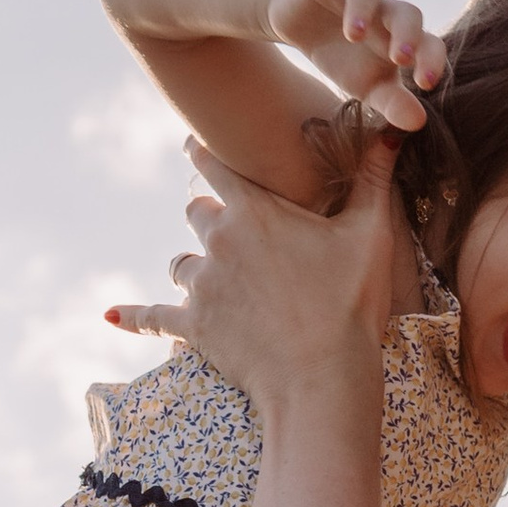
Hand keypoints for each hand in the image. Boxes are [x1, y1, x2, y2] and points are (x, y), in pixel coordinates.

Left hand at [105, 137, 398, 397]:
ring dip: (196, 267)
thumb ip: (375, 176)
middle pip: (196, 212)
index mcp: (254, 209)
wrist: (322, 379)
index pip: (212, 164)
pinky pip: (153, 316)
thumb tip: (396, 127)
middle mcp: (218, 239)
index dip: (202, 151)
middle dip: (211, 217)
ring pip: (181, 262)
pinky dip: (135, 316)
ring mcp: (201, 285)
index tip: (192, 144)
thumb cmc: (351, 304)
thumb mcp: (370, 234)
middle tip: (231, 229)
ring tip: (219, 280)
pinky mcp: (192, 327)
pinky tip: (111, 317)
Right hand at [266, 0, 446, 131]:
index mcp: (401, 39)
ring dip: (363, 11)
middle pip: (407, 13)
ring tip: (353, 35)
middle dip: (407, 34)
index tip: (426, 84)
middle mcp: (384, 12)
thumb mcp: (368, 88)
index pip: (428, 44)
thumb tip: (418, 122)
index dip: (431, 61)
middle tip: (400, 59)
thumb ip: (393, 103)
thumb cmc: (344, 59)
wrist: (302, 26)